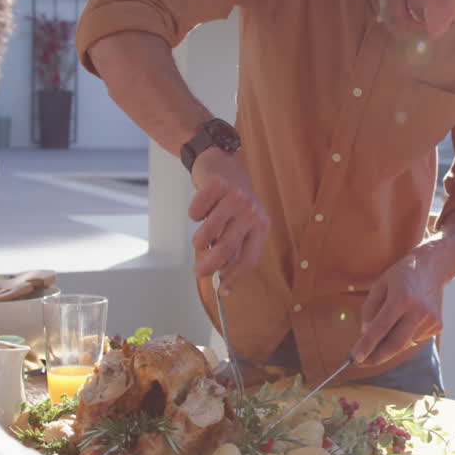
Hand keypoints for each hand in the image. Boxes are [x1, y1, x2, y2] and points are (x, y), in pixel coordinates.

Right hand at [188, 147, 268, 293]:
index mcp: (261, 225)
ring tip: (201, 235)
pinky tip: (201, 207)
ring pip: (208, 232)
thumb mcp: (242, 224)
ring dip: (199, 239)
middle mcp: (251, 211)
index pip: (249, 258)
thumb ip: (235, 249)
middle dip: (209, 266)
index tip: (223, 290)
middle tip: (199, 273)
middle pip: (227, 249)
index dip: (234, 277)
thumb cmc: (232, 200)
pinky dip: (193, 213)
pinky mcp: (217, 186)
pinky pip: (196, 212)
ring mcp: (235, 197)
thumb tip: (225, 284)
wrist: (223, 164)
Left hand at [351, 255, 443, 366]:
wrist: (433, 267)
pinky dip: (405, 335)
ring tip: (392, 322)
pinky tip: (409, 318)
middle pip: (395, 344)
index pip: (381, 327)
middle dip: (377, 357)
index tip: (355, 358)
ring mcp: (430, 320)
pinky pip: (414, 339)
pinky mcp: (437, 326)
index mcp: (401, 298)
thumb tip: (365, 335)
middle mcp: (418, 311)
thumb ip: (369, 310)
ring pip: (404, 343)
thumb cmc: (402, 275)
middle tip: (363, 362)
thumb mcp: (380, 285)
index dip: (367, 345)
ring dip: (391, 342)